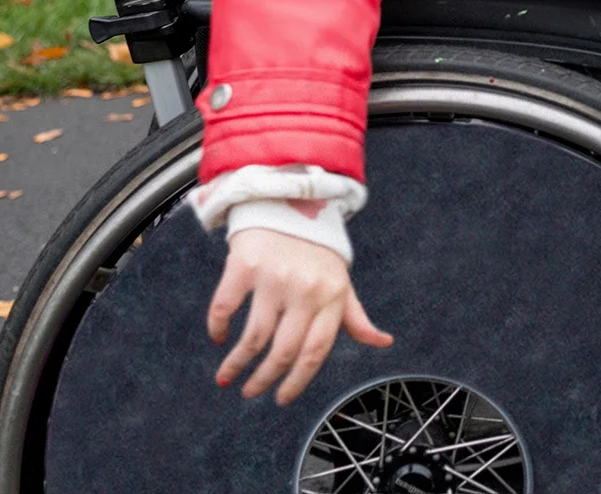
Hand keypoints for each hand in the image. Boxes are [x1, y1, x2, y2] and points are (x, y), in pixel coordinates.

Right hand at [207, 226, 392, 403]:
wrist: (290, 200)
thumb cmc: (317, 251)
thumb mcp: (340, 282)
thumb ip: (355, 317)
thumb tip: (383, 341)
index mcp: (331, 297)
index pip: (316, 352)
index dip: (297, 381)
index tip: (282, 399)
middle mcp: (305, 290)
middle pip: (283, 351)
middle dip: (264, 380)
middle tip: (250, 393)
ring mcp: (274, 277)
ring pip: (253, 337)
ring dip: (237, 364)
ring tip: (228, 377)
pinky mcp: (245, 264)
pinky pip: (225, 306)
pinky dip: (217, 328)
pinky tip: (218, 338)